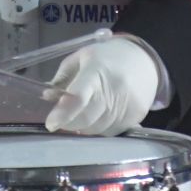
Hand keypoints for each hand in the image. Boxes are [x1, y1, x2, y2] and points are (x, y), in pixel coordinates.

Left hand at [44, 36, 158, 134]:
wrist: (143, 60)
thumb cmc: (107, 57)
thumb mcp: (81, 58)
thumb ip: (62, 77)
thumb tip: (47, 98)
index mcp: (97, 70)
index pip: (79, 96)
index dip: (64, 112)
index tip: (51, 123)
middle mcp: (114, 89)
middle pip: (86, 118)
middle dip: (70, 122)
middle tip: (62, 118)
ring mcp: (127, 105)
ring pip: (97, 129)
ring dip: (84, 127)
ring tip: (83, 113)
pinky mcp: (136, 117)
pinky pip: (110, 132)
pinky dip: (99, 128)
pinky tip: (98, 116)